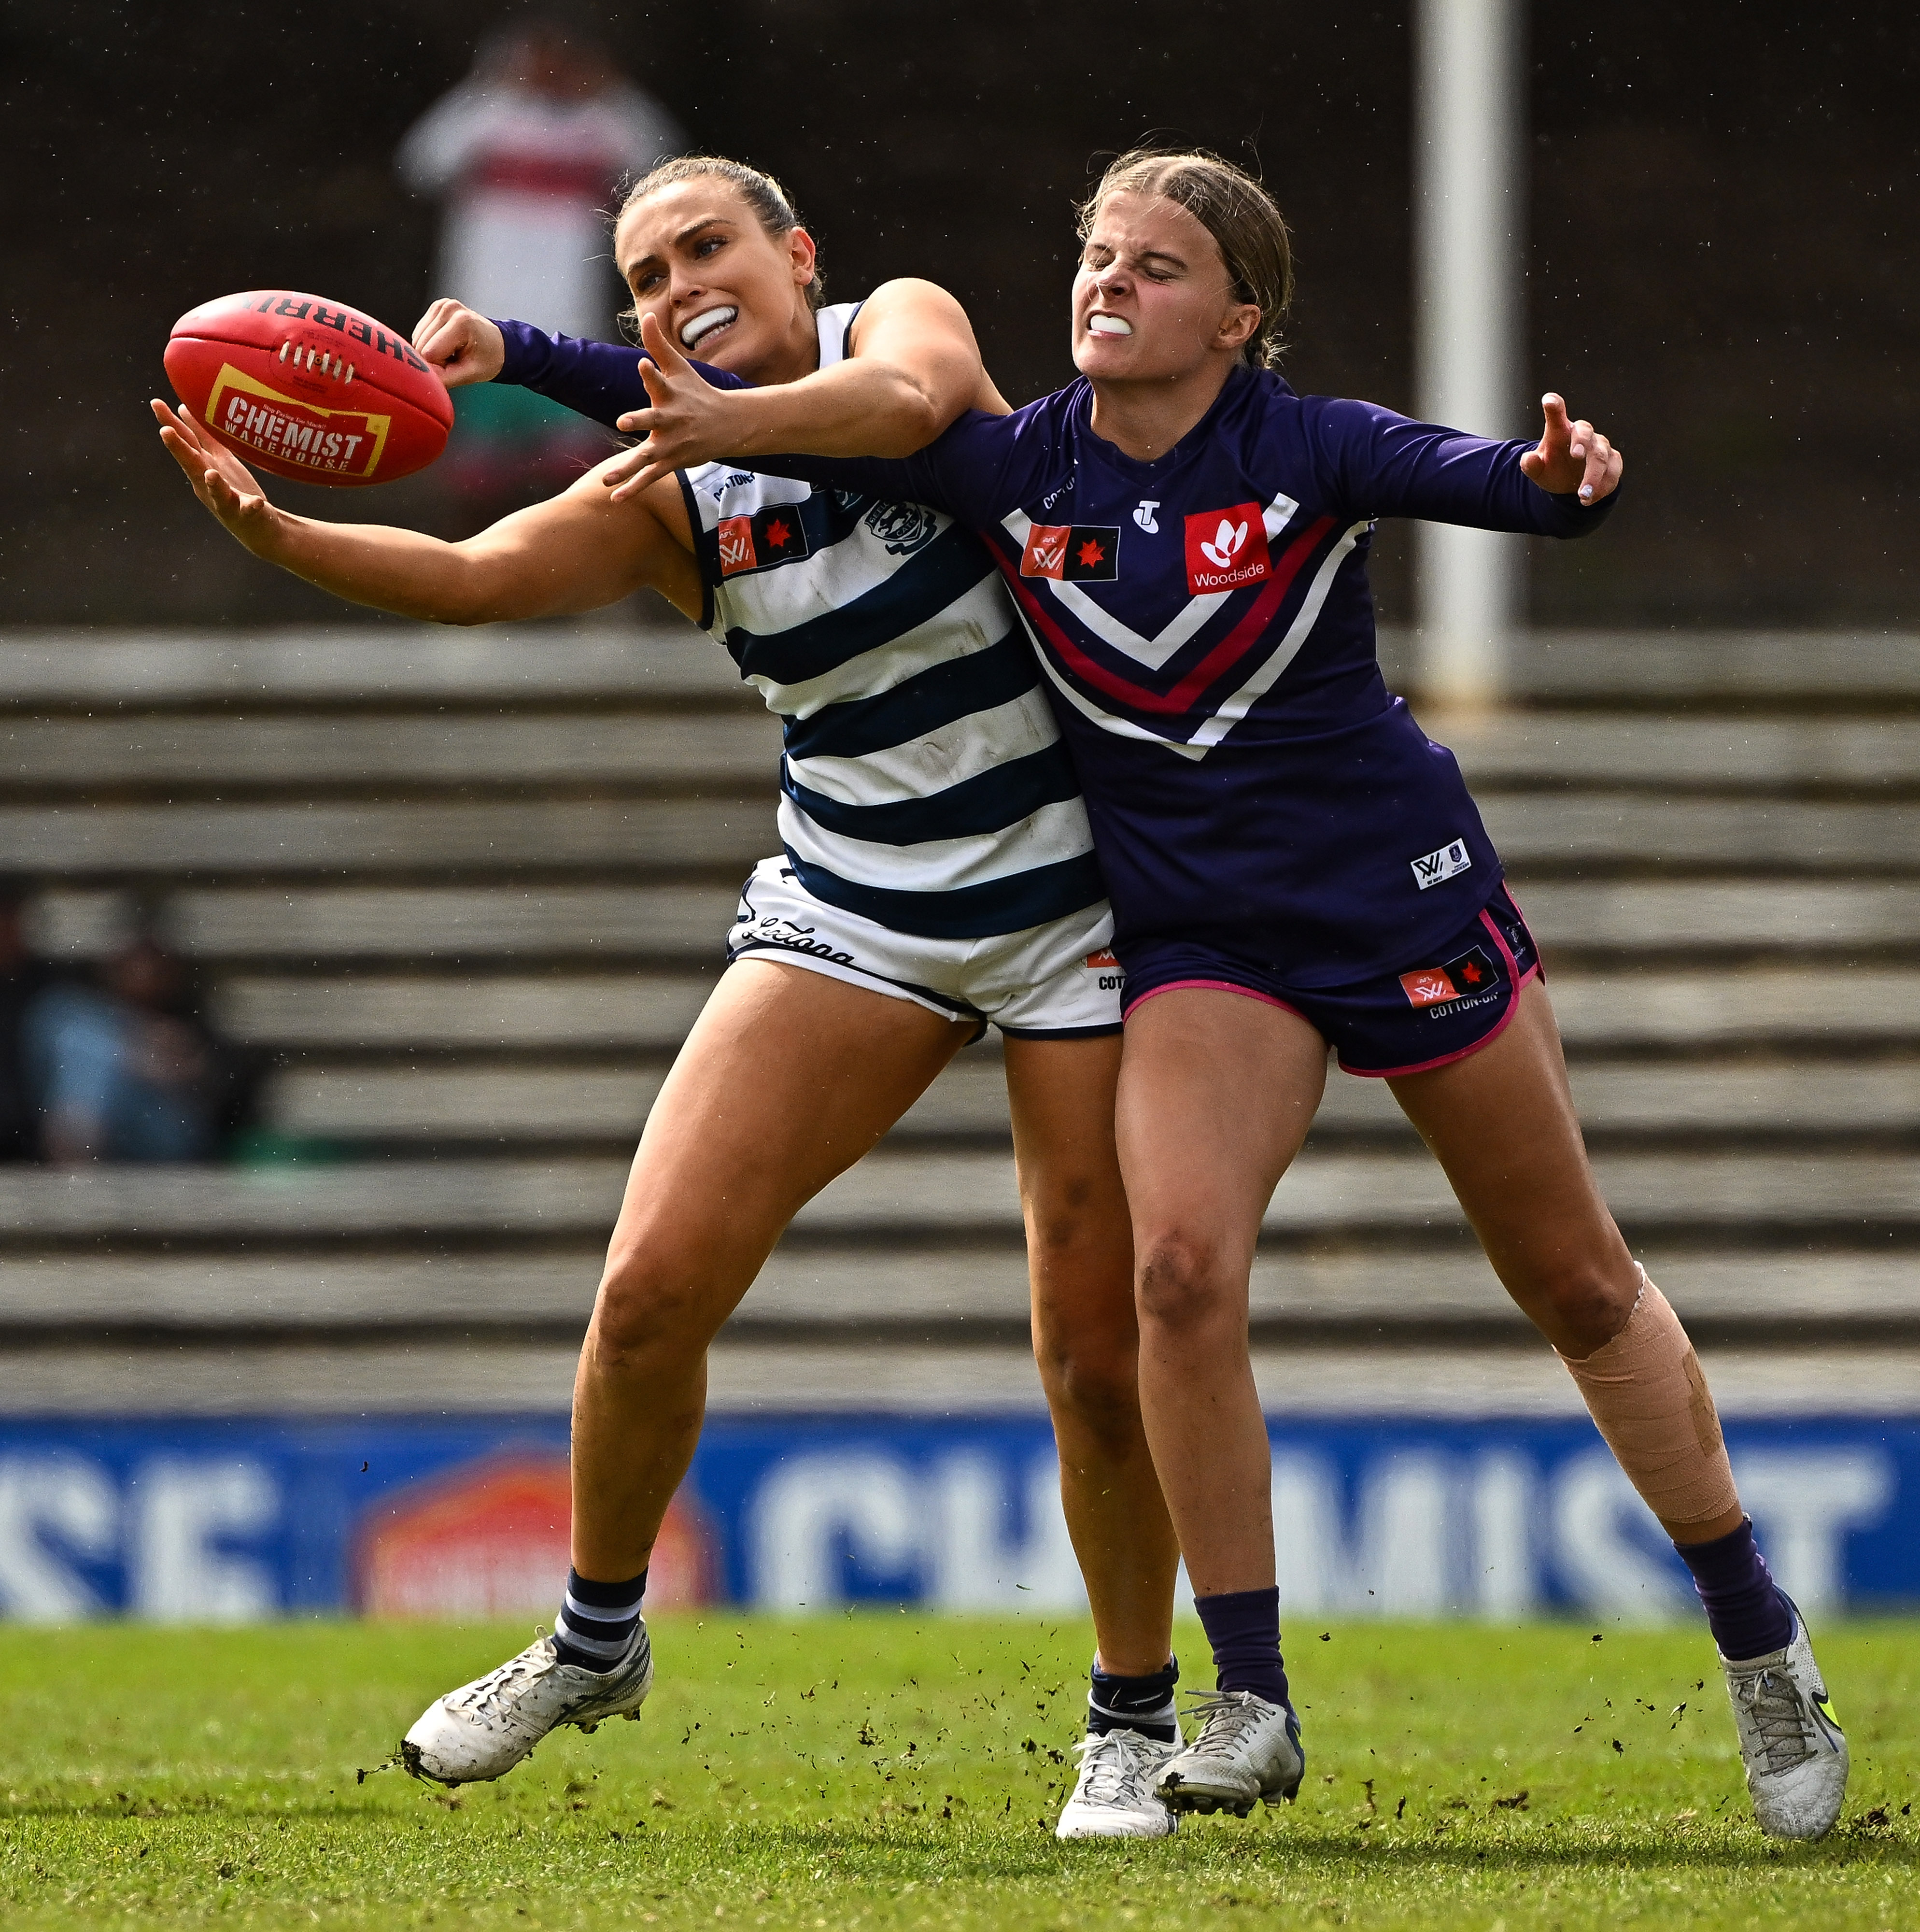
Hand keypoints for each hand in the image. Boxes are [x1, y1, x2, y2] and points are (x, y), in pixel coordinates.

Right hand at [150, 399, 281, 552]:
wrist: (256, 526)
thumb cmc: (234, 489)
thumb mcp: (218, 458)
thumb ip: (202, 435)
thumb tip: (184, 408)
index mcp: (201, 467)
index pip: (184, 441)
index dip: (169, 422)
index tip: (156, 403)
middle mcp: (208, 484)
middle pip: (192, 464)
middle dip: (179, 449)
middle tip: (165, 431)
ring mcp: (225, 501)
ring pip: (216, 492)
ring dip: (213, 483)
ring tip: (210, 473)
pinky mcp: (246, 514)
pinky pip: (248, 510)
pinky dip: (251, 506)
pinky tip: (256, 501)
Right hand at [412, 299, 504, 386]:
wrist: (498, 344)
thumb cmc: (488, 358)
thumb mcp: (470, 374)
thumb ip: (444, 378)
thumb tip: (420, 379)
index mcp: (460, 322)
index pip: (429, 353)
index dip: (439, 367)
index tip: (455, 366)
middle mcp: (448, 308)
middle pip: (420, 345)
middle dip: (434, 359)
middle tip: (455, 359)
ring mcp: (441, 305)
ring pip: (417, 339)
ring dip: (430, 352)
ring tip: (452, 351)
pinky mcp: (435, 308)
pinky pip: (419, 333)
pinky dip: (429, 343)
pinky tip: (446, 344)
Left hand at [602, 311, 749, 500]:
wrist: (729, 426)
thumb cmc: (698, 392)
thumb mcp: (681, 367)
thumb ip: (659, 344)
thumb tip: (647, 315)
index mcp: (672, 395)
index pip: (660, 381)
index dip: (651, 373)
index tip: (643, 365)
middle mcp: (672, 420)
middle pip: (653, 420)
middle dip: (640, 420)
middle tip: (625, 421)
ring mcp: (672, 444)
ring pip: (647, 457)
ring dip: (628, 468)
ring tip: (607, 479)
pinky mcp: (672, 461)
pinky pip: (650, 477)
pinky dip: (633, 488)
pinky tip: (615, 499)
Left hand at [1519, 393, 1621, 505]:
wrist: (1569, 482)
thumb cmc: (1552, 468)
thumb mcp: (1538, 469)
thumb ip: (1531, 465)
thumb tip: (1528, 460)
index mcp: (1561, 431)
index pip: (1556, 416)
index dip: (1555, 408)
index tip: (1549, 401)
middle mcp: (1582, 434)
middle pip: (1586, 434)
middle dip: (1582, 443)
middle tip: (1576, 456)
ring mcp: (1600, 446)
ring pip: (1602, 456)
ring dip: (1594, 476)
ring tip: (1582, 495)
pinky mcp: (1612, 461)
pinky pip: (1613, 470)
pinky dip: (1604, 486)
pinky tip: (1590, 499)